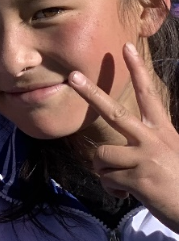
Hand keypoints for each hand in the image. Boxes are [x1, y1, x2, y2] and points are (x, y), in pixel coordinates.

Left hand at [67, 42, 178, 231]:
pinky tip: (128, 193)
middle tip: (72, 76)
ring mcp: (146, 158)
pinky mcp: (139, 178)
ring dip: (105, 171)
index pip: (148, 95)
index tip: (126, 47)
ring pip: (101, 155)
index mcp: (162, 132)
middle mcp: (153, 140)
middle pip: (114, 111)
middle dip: (91, 93)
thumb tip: (112, 154)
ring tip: (124, 180)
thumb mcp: (168, 156)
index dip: (138, 71)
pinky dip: (113, 188)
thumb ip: (143, 147)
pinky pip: (107, 178)